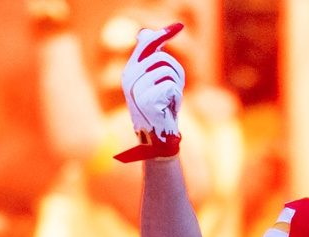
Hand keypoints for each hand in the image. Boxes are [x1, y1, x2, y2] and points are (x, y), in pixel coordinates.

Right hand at [114, 23, 184, 162]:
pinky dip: (176, 97)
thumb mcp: (155, 82)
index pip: (146, 45)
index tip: (179, 26)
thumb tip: (146, 33)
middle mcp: (129, 77)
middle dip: (175, 72)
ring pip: (168, 71)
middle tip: (173, 89)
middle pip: (162, 57)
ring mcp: (136, 88)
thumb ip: (152, 60)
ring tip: (169, 100)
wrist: (157, 138)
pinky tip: (169, 108)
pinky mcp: (146, 98)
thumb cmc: (159, 109)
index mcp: (130, 71)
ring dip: (176, 86)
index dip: (163, 35)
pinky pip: (171, 86)